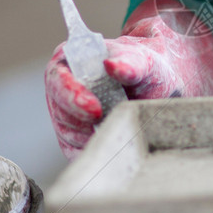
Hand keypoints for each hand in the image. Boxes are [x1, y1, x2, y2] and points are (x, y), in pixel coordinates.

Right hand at [45, 0, 212, 157]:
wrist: (154, 85)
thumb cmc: (145, 68)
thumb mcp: (144, 61)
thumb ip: (129, 63)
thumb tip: (112, 65)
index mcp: (68, 61)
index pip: (57, 80)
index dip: (72, 96)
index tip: (95, 110)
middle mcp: (61, 90)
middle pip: (61, 113)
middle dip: (84, 123)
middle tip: (112, 126)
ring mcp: (66, 116)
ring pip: (69, 135)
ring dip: (93, 137)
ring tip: (121, 129)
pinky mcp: (75, 139)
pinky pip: (77, 151)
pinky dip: (96, 151)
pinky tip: (116, 145)